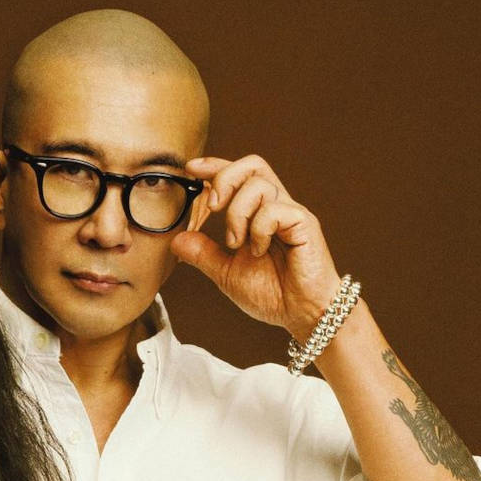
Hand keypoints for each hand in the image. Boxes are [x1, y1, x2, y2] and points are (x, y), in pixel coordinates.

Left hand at [170, 155, 341, 339]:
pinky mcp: (304, 225)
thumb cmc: (271, 293)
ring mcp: (291, 214)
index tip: (191, 169)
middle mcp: (276, 207)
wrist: (300, 314)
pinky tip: (259, 251)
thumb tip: (176, 240)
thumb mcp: (226, 272)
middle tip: (212, 206)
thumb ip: (203, 254)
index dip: (216, 166)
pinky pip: (275, 210)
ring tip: (236, 243)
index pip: (239, 175)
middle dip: (225, 178)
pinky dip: (258, 229)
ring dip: (237, 213)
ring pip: (259, 186)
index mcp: (258, 213)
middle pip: (252, 165)